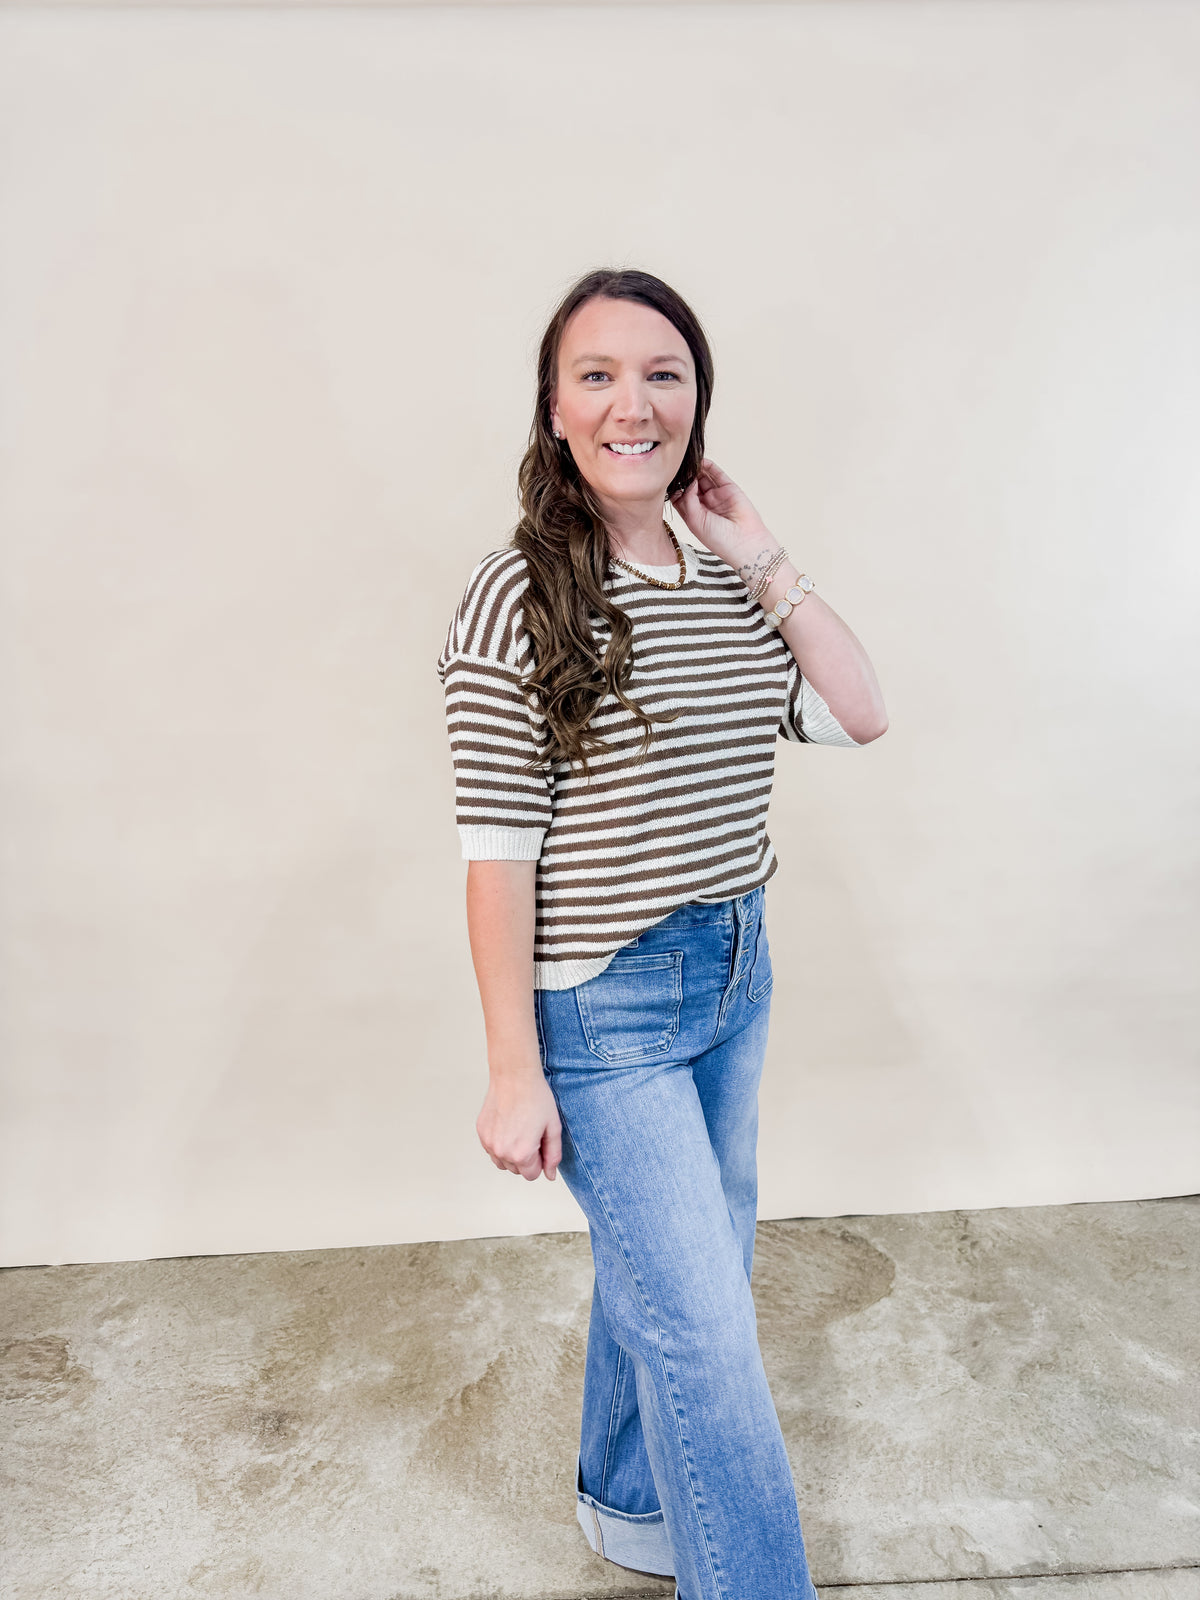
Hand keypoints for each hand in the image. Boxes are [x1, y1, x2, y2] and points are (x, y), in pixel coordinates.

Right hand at [477, 1067, 561, 1181]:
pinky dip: (500, 1143)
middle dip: (526, 1158)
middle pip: (516, 1170)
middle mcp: (502, 1152)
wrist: (515, 1076)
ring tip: (519, 1130)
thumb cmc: (536, 1098)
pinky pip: (492, 1149)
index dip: (540, 1161)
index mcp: (522, 1154)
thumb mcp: (553, 1128)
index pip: (532, 1175)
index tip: (540, 1143)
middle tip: (531, 1133)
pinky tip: (508, 1125)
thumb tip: (550, 1175)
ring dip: (511, 1154)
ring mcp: (489, 1143)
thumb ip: (553, 1155)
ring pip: (502, 1162)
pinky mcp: (481, 1133)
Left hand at [669, 456, 773, 566]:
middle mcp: (705, 505)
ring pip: (703, 478)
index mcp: (694, 515)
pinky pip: (717, 474)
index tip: (667, 480)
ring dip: (695, 470)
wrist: (744, 541)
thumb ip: (688, 499)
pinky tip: (701, 461)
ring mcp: (717, 496)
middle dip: (684, 477)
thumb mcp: (694, 520)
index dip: (674, 488)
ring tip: (688, 463)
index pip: (680, 497)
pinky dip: (709, 466)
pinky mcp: (729, 488)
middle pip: (691, 485)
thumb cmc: (719, 538)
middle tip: (678, 469)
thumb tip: (690, 481)